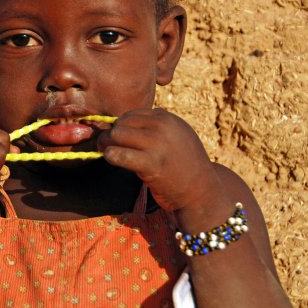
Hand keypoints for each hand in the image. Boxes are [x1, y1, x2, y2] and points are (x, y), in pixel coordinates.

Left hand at [97, 108, 222, 212]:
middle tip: (106, 146)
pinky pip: (118, 155)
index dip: (120, 126)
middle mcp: (162, 127)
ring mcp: (157, 144)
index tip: (117, 138)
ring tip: (107, 153)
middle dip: (110, 135)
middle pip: (121, 123)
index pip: (131, 115)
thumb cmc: (184, 166)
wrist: (202, 192)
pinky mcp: (151, 164)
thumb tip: (121, 124)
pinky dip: (110, 157)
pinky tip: (112, 161)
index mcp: (167, 118)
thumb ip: (154, 127)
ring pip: (116, 135)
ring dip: (106, 145)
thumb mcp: (175, 136)